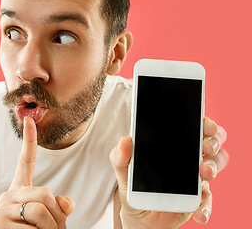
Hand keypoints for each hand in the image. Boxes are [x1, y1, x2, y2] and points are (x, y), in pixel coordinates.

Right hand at [0, 117, 74, 228]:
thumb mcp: (49, 218)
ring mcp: (2, 210)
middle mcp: (8, 196)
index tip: (29, 119)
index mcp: (20, 190)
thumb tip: (65, 203)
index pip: (24, 162)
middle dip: (58, 215)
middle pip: (44, 194)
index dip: (29, 141)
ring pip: (41, 211)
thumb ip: (59, 206)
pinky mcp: (0, 225)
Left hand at [109, 117, 228, 228]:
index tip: (204, 125)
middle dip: (213, 142)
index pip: (195, 127)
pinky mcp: (197, 198)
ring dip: (213, 167)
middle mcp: (189, 157)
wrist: (138, 213)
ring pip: (215, 165)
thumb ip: (121, 156)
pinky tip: (199, 213)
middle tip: (205, 148)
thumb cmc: (134, 183)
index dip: (204, 123)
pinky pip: (207, 200)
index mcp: (174, 144)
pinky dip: (205, 206)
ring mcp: (195, 178)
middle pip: (213, 142)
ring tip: (203, 173)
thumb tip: (125, 140)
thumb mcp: (123, 168)